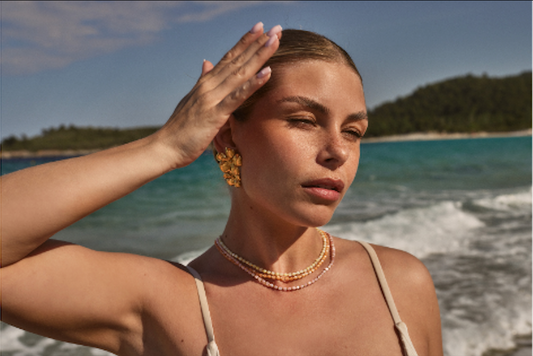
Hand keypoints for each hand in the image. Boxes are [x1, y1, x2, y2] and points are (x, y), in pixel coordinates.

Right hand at [155, 22, 281, 168]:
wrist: (165, 147)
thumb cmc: (180, 129)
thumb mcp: (191, 100)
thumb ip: (202, 81)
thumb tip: (207, 63)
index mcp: (205, 83)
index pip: (229, 58)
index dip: (245, 42)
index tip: (260, 28)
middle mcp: (209, 86)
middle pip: (237, 60)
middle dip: (257, 43)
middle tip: (275, 28)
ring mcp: (212, 98)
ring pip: (240, 72)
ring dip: (259, 56)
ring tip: (275, 40)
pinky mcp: (215, 114)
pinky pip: (237, 97)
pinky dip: (252, 84)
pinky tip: (266, 73)